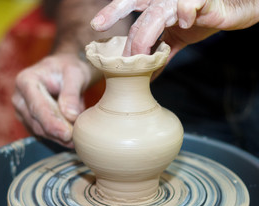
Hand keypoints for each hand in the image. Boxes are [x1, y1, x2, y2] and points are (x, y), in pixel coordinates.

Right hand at [12, 54, 92, 147]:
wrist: (64, 70)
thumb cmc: (68, 68)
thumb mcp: (75, 73)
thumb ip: (72, 93)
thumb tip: (70, 116)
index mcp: (26, 80)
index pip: (37, 107)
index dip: (52, 123)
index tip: (67, 134)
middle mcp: (19, 97)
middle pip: (36, 122)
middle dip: (57, 133)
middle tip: (76, 141)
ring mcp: (22, 111)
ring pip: (39, 131)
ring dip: (58, 137)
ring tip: (77, 138)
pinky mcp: (28, 121)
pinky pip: (43, 133)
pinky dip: (57, 137)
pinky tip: (72, 137)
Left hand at [91, 0, 258, 59]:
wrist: (229, 13)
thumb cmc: (199, 22)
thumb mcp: (174, 41)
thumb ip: (160, 55)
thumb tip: (146, 77)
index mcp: (154, 6)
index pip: (129, 5)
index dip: (112, 13)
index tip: (97, 26)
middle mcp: (163, 0)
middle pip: (140, 17)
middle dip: (132, 40)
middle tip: (126, 60)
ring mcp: (179, 0)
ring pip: (157, 14)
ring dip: (148, 37)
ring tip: (144, 56)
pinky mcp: (200, 0)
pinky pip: (188, 4)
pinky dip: (183, 12)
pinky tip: (181, 22)